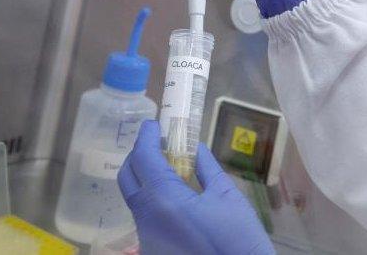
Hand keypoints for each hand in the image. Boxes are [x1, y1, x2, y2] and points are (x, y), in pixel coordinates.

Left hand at [118, 121, 274, 254]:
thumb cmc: (238, 239)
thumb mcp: (228, 198)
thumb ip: (207, 170)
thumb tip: (196, 150)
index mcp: (165, 199)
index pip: (144, 158)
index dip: (147, 137)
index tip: (153, 124)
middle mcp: (146, 218)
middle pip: (128, 178)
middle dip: (139, 157)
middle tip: (158, 144)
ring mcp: (145, 238)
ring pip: (136, 199)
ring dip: (148, 179)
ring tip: (172, 169)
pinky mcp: (151, 251)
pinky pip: (146, 218)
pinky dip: (155, 200)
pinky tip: (177, 198)